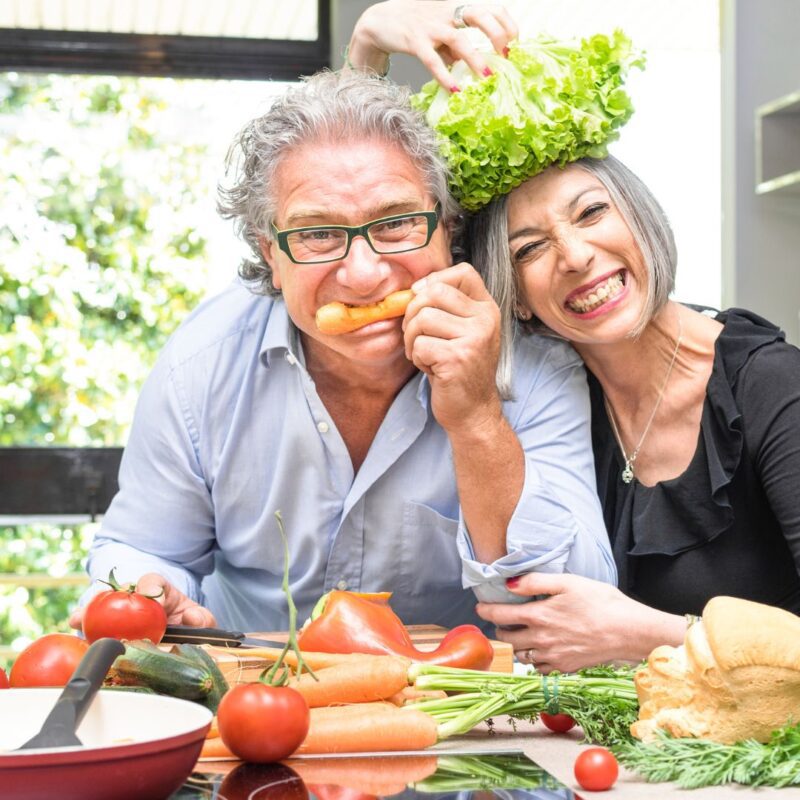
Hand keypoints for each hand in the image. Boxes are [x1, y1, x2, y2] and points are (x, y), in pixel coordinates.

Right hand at [69, 572, 216, 630]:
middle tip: (97, 607)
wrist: (178, 632)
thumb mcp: (199, 619)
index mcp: (160, 591)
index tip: (149, 595)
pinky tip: (74, 626)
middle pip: (119, 592)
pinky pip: (98, 625)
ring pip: (105, 606)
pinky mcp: (114, 628)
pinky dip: (86, 625)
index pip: (152, 582)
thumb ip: (202, 619)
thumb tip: (191, 618)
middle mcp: (139, 597)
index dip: (150, 588)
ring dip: (90, 611)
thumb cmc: (187, 622)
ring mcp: (125, 611)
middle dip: (106, 598)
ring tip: (76, 618)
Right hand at [348, 0, 517, 88]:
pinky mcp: (414, 41)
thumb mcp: (441, 33)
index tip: (515, 43)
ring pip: (459, 38)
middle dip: (497, 34)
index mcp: (457, 7)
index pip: (490, 7)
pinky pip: (432, 60)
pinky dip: (444, 75)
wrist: (380, 20)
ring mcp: (431, 26)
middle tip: (507, 56)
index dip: (506, 23)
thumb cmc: (415, 27)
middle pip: (480, 15)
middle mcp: (447, 12)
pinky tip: (455, 89)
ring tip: (487, 76)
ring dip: (475, 58)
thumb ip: (457, 48)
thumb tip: (474, 67)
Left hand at [404, 263, 501, 433]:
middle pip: (433, 292)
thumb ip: (446, 307)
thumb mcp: (462, 332)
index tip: (422, 298)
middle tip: (415, 336)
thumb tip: (414, 288)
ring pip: (422, 319)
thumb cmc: (460, 370)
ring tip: (425, 355)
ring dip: (412, 340)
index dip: (434, 280)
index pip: (463, 271)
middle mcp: (485, 319)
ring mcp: (474, 338)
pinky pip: (419, 345)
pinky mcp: (458, 358)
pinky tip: (431, 369)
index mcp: (487, 309)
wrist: (473, 411)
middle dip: (413, 314)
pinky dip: (417, 359)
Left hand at [476, 573, 683, 673]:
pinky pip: (540, 669)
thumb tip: (510, 584)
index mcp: (539, 616)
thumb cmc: (602, 602)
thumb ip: (535, 582)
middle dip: (500, 628)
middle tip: (502, 620)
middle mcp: (541, 640)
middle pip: (508, 638)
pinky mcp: (566, 668)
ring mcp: (553, 657)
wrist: (629, 631)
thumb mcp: (568, 582)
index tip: (480, 607)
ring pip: (522, 656)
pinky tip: (541, 650)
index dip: (486, 610)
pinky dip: (535, 661)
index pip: (500, 615)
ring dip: (516, 645)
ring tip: (519, 634)